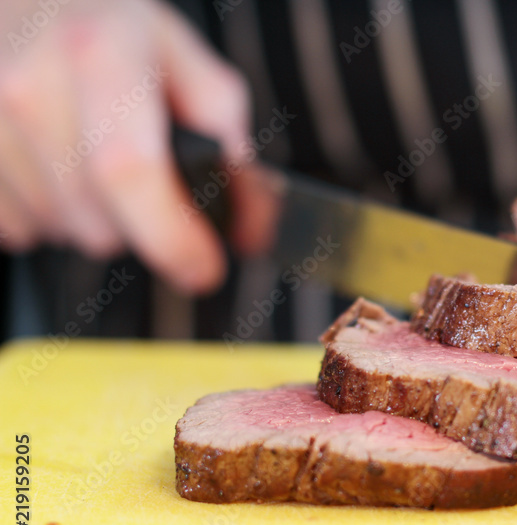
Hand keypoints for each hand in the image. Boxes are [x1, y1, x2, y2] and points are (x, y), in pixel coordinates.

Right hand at [0, 0, 270, 292]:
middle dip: (139, 226)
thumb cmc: (108, 29)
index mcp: (100, 55)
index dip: (172, 236)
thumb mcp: (185, 64)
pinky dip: (45, 215)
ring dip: (91, 219)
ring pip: (57, 232)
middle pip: (97, 222)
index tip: (204, 268)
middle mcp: (29, 85)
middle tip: (148, 185)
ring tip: (94, 163)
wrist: (24, 0)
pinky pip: (14, 229)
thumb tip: (253, 227)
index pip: (130, 169)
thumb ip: (230, 143)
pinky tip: (56, 168)